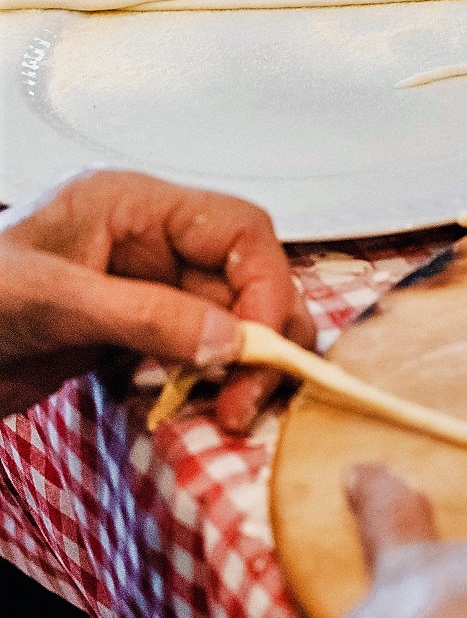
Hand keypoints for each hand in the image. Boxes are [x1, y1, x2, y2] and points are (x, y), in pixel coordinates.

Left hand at [0, 170, 312, 429]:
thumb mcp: (50, 303)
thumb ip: (145, 316)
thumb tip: (231, 340)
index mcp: (135, 204)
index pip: (241, 230)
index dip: (265, 284)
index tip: (257, 345)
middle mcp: (154, 242)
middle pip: (251, 280)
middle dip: (261, 339)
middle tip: (247, 398)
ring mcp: (150, 289)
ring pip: (237, 323)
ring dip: (243, 368)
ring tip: (226, 412)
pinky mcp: (141, 334)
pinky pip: (204, 354)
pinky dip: (211, 384)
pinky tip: (192, 408)